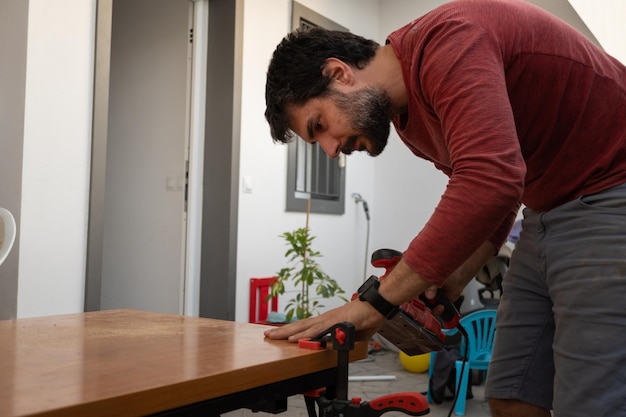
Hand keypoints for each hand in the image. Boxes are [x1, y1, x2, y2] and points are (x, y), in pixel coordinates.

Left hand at [264, 299, 385, 341]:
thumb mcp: (352, 334)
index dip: (292, 331)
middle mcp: (325, 319)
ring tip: (274, 337)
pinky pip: (318, 331)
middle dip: (282, 331)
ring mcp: (329, 320)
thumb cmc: (366, 317)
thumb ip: (342, 340)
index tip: (278, 335)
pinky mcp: (336, 322)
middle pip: (300, 326)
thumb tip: (337, 347)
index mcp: (327, 322)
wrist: (376, 306)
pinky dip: (306, 336)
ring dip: (288, 333)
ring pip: (304, 328)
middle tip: (267, 334)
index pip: (305, 327)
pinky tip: (295, 340)